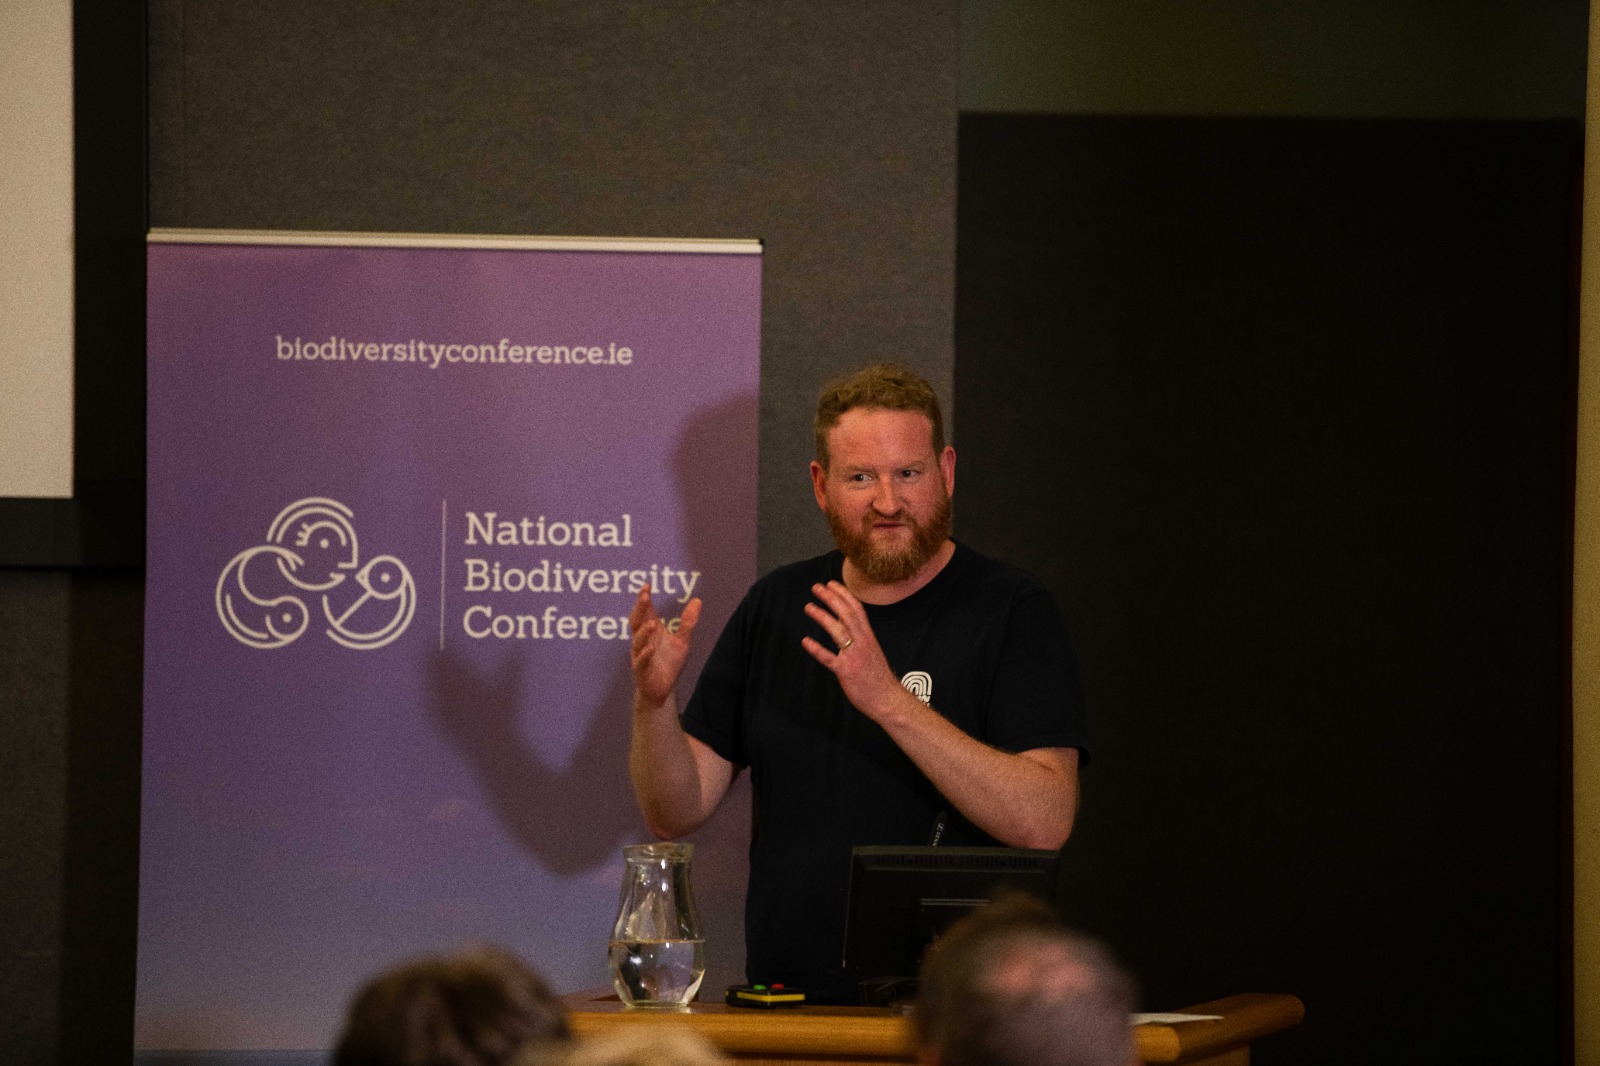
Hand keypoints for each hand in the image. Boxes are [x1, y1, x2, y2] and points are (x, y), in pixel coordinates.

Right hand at [629, 585, 701, 708]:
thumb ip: (688, 622)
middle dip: (639, 609)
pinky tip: (650, 648)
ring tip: (652, 623)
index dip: (644, 599)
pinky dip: (645, 655)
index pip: (644, 611)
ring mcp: (640, 656)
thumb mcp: (682, 641)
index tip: (647, 585)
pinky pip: (640, 662)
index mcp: (650, 632)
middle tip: (644, 596)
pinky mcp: (642, 672)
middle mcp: (642, 641)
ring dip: (644, 632)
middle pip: (636, 622)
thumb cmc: (669, 663)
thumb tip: (697, 600)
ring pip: (637, 642)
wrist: (663, 690)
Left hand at [801, 581, 913, 723]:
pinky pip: (829, 658)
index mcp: (868, 636)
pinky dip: (817, 649)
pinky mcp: (846, 671)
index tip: (832, 583)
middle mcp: (862, 642)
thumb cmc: (879, 677)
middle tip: (817, 587)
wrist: (888, 699)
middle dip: (831, 598)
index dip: (844, 594)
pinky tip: (805, 641)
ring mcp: (854, 656)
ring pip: (838, 630)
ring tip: (808, 606)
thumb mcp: (872, 651)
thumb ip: (861, 640)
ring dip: (822, 616)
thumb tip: (850, 631)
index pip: (857, 609)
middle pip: (846, 614)